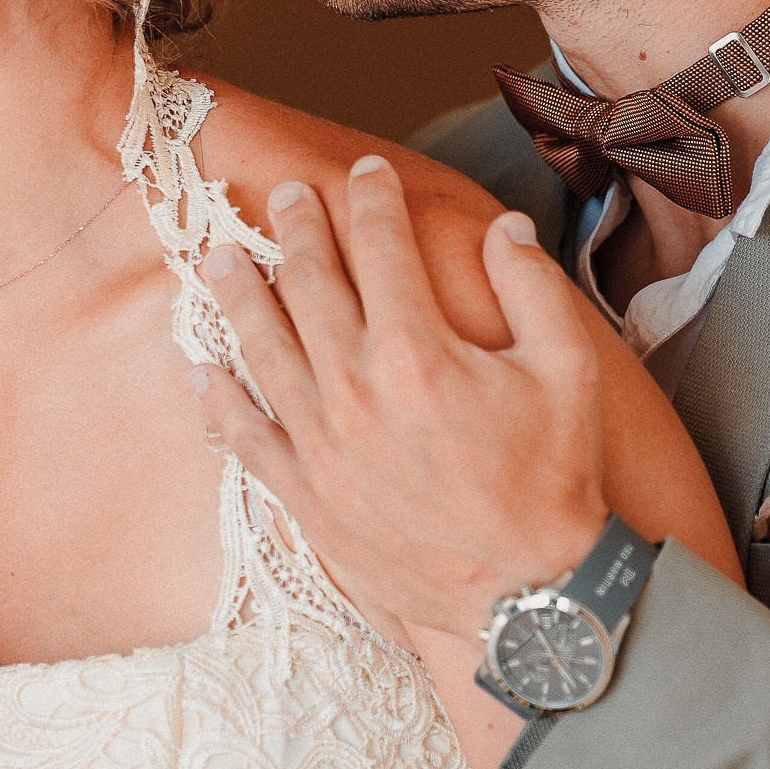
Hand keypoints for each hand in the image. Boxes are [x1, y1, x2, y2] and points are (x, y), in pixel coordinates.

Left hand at [195, 160, 607, 641]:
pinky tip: (201, 370)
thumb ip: (534, 288)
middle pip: (311, 284)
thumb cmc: (553, 481)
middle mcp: (354, 389)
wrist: (527, 597)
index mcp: (416, 350)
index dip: (373, 200)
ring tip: (222, 257)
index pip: (381, 248)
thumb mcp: (568, 372)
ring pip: (263, 348)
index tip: (367, 172)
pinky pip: (246, 438)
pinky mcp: (305, 496)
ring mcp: (320, 445)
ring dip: (241, 295)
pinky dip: (220, 402)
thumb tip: (506, 227)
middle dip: (297, 229)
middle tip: (284, 194)